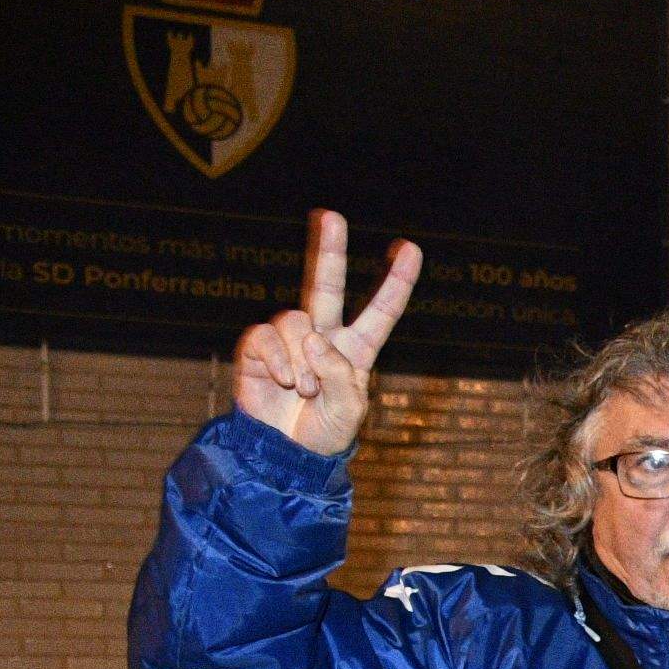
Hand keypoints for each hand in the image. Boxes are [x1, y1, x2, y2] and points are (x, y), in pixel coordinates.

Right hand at [232, 209, 422, 456]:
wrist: (284, 454)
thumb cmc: (324, 433)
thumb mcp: (349, 410)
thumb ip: (341, 374)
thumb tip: (315, 339)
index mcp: (356, 350)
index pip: (380, 311)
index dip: (396, 282)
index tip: (410, 249)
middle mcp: (322, 337)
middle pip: (325, 284)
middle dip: (328, 248)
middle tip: (331, 214)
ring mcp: (289, 340)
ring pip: (295, 320)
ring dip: (301, 359)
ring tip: (303, 390)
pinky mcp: (258, 347)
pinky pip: (268, 336)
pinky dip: (278, 361)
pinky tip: (282, 382)